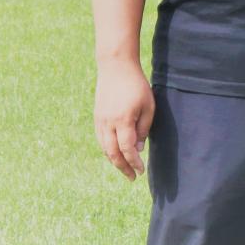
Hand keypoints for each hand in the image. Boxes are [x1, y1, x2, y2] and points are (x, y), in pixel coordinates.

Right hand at [94, 58, 154, 180]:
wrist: (115, 67)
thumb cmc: (137, 85)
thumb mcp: (148, 106)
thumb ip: (143, 129)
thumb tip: (137, 149)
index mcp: (123, 120)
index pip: (127, 149)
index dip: (134, 163)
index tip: (140, 171)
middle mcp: (108, 123)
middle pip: (113, 153)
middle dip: (122, 168)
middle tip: (132, 177)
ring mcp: (100, 120)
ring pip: (104, 148)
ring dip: (114, 161)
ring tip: (124, 168)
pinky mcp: (97, 117)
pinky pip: (100, 139)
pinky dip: (107, 150)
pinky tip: (115, 154)